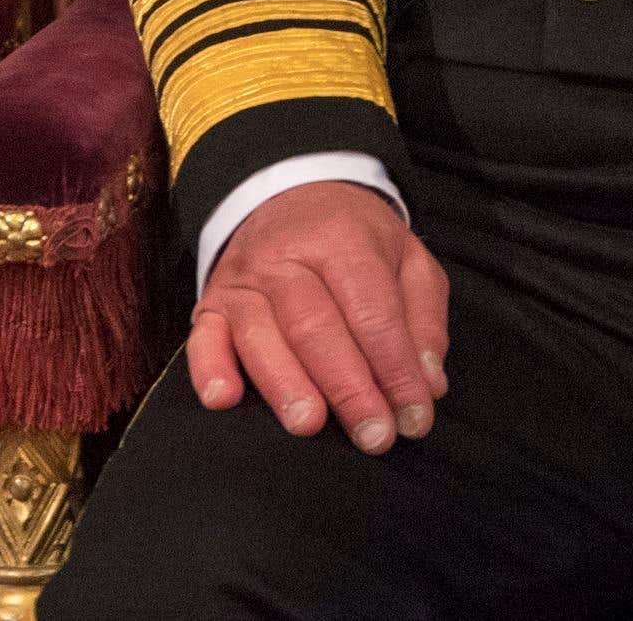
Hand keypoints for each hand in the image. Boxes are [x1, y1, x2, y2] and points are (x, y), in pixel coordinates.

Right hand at [190, 180, 448, 454]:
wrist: (291, 195)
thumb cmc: (356, 240)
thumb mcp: (407, 258)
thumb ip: (424, 319)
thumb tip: (429, 384)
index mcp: (341, 239)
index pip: (372, 310)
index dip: (395, 367)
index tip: (415, 417)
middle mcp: (285, 256)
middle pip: (315, 326)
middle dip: (347, 387)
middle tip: (374, 436)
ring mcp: (243, 280)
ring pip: (260, 334)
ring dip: (285, 383)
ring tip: (310, 425)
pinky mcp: (212, 303)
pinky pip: (203, 337)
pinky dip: (209, 368)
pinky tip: (224, 399)